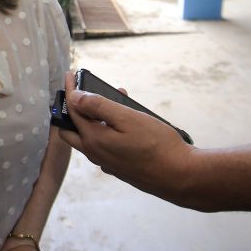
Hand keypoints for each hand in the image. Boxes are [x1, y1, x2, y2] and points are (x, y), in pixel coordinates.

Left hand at [58, 71, 193, 195]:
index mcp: (94, 140)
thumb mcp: (128, 118)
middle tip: (79, 92)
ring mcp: (106, 163)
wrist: (180, 175)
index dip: (70, 91)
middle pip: (71, 130)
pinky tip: (123, 122)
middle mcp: (95, 154)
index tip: (70, 75)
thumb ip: (99, 107)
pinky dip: (106, 129)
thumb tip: (75, 98)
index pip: (73, 111)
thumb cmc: (157, 145)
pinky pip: (103, 146)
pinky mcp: (119, 167)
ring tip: (112, 99)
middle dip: (72, 109)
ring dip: (93, 117)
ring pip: (89, 137)